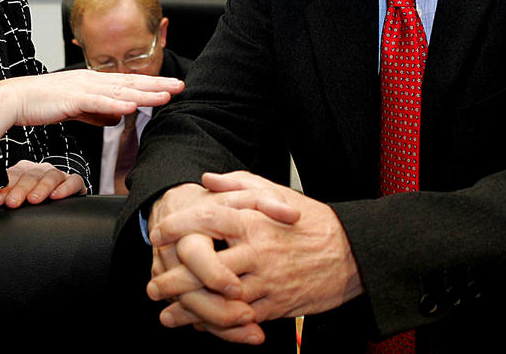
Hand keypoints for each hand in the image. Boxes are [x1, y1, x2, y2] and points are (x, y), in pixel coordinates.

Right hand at [0, 69, 183, 138]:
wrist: (16, 99)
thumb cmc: (43, 102)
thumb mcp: (78, 109)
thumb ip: (98, 113)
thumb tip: (119, 118)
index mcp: (94, 82)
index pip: (129, 83)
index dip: (153, 85)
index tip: (173, 87)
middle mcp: (92, 81)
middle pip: (131, 83)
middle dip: (157, 85)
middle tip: (181, 86)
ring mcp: (83, 88)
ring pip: (119, 91)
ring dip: (144, 93)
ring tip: (165, 96)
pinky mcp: (71, 99)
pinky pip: (97, 102)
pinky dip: (115, 104)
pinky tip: (132, 106)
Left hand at [0, 160, 85, 207]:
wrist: (58, 215)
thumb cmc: (30, 206)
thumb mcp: (15, 201)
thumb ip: (3, 198)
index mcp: (23, 171)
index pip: (12, 176)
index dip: (4, 188)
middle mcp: (40, 170)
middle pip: (31, 175)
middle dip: (20, 189)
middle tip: (13, 203)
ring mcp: (58, 175)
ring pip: (51, 175)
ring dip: (41, 187)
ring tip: (34, 200)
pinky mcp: (74, 183)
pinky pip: (73, 180)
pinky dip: (65, 187)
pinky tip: (56, 196)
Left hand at [147, 171, 362, 342]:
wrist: (351, 254)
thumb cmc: (311, 221)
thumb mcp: (275, 193)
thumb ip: (238, 185)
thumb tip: (206, 180)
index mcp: (254, 221)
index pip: (206, 219)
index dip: (177, 226)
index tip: (158, 233)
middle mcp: (257, 252)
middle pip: (204, 267)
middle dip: (173, 279)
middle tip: (153, 284)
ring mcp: (266, 282)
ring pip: (218, 300)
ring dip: (189, 310)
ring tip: (167, 312)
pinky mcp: (276, 306)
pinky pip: (240, 320)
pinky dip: (217, 325)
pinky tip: (200, 325)